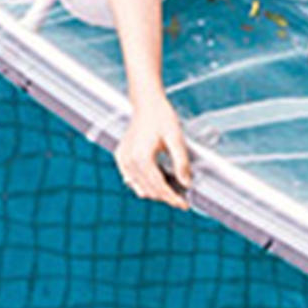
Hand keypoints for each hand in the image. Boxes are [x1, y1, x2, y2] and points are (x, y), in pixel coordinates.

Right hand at [116, 93, 191, 208]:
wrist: (146, 102)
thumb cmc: (162, 117)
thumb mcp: (176, 138)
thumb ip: (182, 162)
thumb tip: (186, 183)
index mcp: (142, 158)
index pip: (159, 187)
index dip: (173, 198)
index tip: (185, 205)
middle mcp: (129, 161)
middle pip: (149, 190)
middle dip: (166, 197)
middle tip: (181, 199)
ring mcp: (123, 159)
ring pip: (139, 187)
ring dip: (155, 192)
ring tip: (171, 191)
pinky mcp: (121, 156)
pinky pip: (131, 179)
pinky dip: (143, 184)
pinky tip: (155, 182)